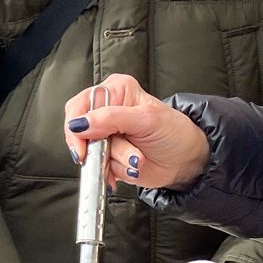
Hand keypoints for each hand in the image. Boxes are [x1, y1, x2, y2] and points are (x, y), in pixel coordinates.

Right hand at [65, 74, 210, 190]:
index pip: (80, 105)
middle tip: (115, 155)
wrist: (186, 160)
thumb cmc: (174, 132)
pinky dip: (111, 172)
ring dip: (114, 162)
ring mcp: (106, 135)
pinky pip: (97, 167)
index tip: (83, 148)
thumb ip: (111, 118)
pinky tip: (128, 170)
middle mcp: (106, 110)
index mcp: (115, 90)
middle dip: (100, 149)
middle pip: (79, 131)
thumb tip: (80, 124)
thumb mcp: (146, 119)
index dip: (76, 127)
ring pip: (91, 152)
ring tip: (137, 160)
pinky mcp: (108, 155)